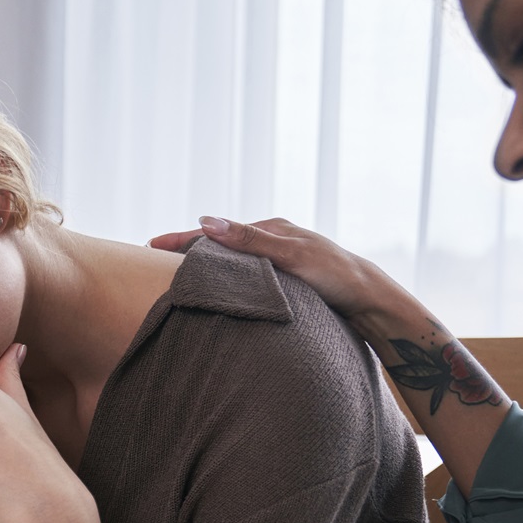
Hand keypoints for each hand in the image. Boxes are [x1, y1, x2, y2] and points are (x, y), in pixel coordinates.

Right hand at [149, 216, 425, 338]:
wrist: (372, 300)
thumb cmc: (336, 276)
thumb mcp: (292, 256)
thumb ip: (250, 241)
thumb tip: (206, 221)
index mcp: (272, 229)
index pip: (216, 232)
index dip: (182, 239)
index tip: (150, 244)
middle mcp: (274, 240)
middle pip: (221, 243)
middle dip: (188, 248)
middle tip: (153, 255)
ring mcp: (280, 258)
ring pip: (233, 259)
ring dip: (205, 262)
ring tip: (176, 270)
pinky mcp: (287, 277)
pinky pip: (246, 273)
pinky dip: (226, 275)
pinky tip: (219, 285)